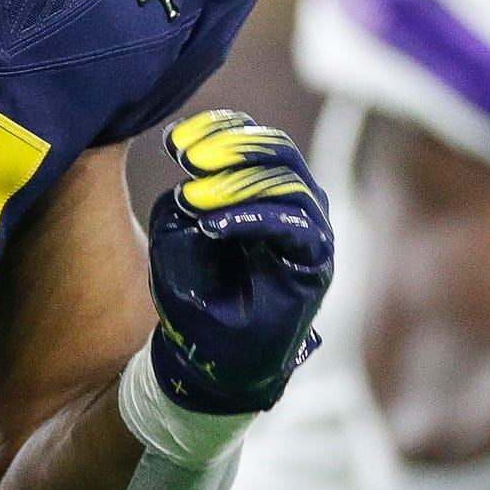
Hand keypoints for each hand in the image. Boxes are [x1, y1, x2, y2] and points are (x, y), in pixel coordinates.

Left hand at [146, 110, 334, 414]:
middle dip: (230, 145)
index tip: (173, 140)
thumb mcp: (174, 235)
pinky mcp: (316, 263)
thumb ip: (184, 196)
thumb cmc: (192, 294)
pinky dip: (253, 218)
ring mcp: (308, 232)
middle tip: (186, 156)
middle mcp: (292, 204)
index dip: (218, 128)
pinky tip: (212, 225)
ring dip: (237, 181)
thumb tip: (191, 160)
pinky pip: (295, 226)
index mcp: (261, 190)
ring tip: (193, 196)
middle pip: (277, 150)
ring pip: (289, 182)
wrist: (208, 360)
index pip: (253, 138)